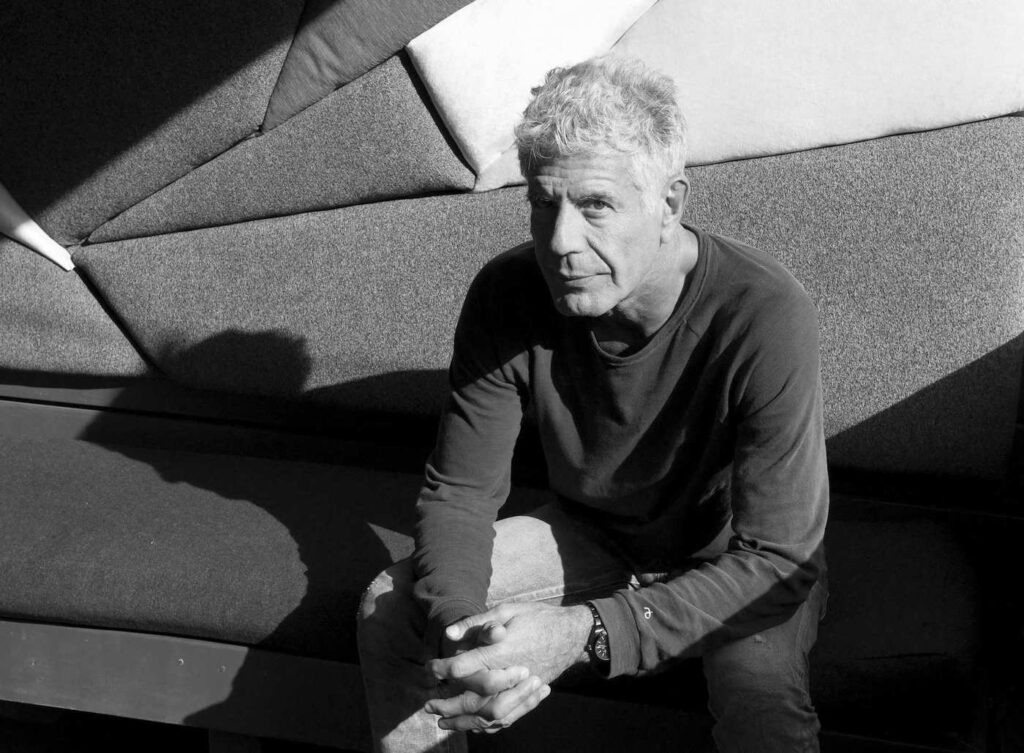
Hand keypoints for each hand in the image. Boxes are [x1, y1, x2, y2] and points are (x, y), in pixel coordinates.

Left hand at [423, 603, 590, 732]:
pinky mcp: (528, 696)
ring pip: (487, 714)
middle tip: (428, 704)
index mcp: (500, 652)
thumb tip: (449, 634)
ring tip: (444, 722)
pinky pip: (506, 718)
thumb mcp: (508, 610)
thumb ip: (477, 622)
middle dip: (446, 704)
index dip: (441, 669)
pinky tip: (474, 726)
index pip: (462, 667)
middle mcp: (508, 675)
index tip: (429, 669)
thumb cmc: (539, 618)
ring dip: (463, 721)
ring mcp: (520, 689)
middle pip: (471, 698)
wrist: (573, 633)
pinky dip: (487, 725)